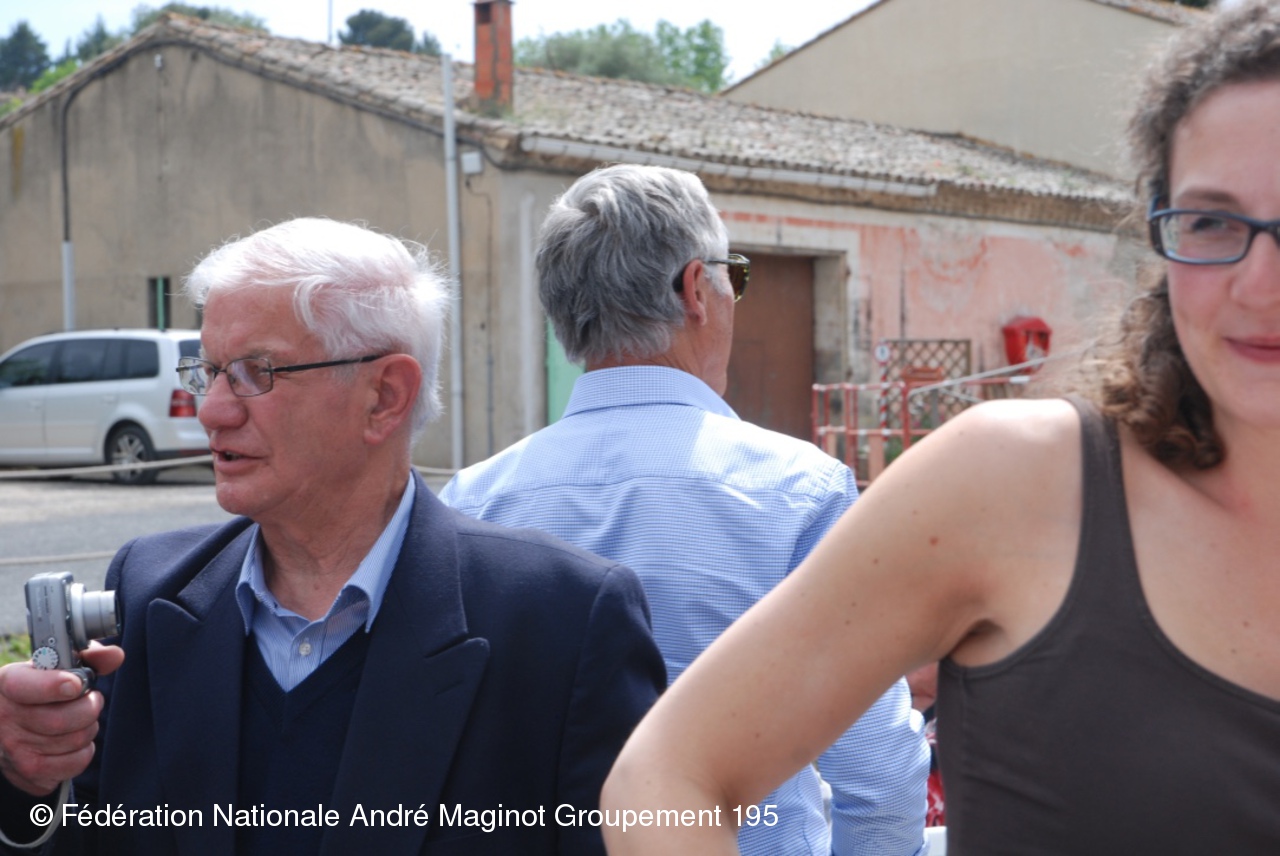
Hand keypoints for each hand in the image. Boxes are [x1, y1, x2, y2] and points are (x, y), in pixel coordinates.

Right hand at [0, 643, 123, 795]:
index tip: (76, 683)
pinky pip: (76, 762)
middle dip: (90, 707)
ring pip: (75, 740)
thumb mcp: (55, 668)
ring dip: (88, 728)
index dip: (54, 685)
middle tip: (91, 700)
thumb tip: (115, 655)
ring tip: (79, 720)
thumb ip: (88, 657)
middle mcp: (5, 718)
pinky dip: (84, 751)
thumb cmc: (40, 692)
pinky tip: (72, 742)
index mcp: (7, 684)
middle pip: (62, 719)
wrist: (8, 729)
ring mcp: (14, 749)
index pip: (25, 686)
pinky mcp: (29, 772)